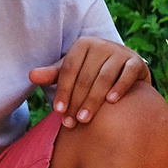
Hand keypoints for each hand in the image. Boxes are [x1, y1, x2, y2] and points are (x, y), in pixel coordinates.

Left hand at [30, 37, 151, 129]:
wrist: (124, 69)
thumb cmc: (91, 71)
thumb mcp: (71, 72)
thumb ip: (52, 75)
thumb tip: (31, 76)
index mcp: (82, 45)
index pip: (68, 70)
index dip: (62, 91)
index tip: (58, 111)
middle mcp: (101, 45)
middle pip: (85, 76)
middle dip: (76, 101)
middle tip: (71, 123)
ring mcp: (120, 52)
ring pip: (104, 78)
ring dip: (93, 100)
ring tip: (84, 119)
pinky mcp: (137, 62)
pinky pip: (127, 74)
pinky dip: (119, 88)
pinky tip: (111, 102)